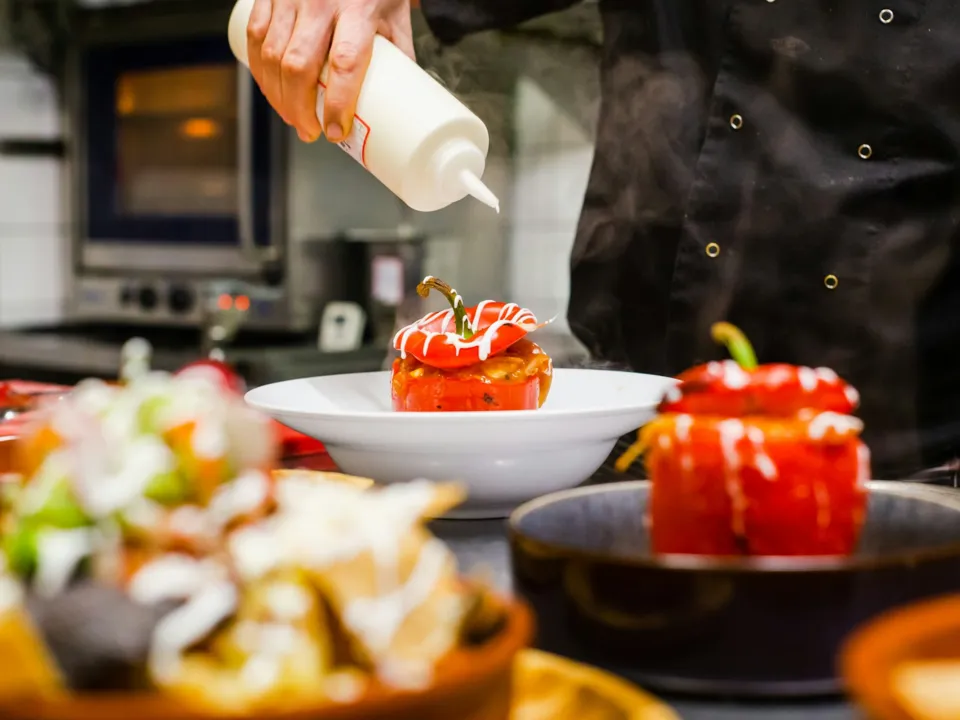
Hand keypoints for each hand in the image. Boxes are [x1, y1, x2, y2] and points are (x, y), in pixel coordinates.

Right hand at [246, 0, 414, 142]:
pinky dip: (259, 70)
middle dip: (299, 108)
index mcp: (359, 9)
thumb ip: (398, 60)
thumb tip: (401, 108)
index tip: (336, 132)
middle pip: (299, 66)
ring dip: (277, 96)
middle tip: (310, 132)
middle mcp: (321, 1)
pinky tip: (270, 90)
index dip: (338, 103)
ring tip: (292, 117)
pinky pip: (256, 37)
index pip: (345, 63)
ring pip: (272, 55)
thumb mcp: (395, 19)